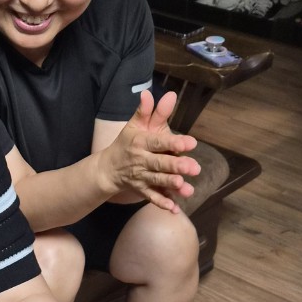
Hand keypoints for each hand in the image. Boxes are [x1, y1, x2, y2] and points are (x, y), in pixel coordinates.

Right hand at [99, 90, 199, 211]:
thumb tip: (149, 93)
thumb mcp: (134, 125)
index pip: (158, 142)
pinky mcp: (141, 190)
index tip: (190, 143)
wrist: (108, 169)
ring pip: (157, 181)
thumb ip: (147, 111)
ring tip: (185, 187)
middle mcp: (140, 160)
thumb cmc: (126, 143)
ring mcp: (141, 177)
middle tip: (194, 168)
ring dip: (171, 185)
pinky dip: (162, 203)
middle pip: (159, 164)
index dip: (173, 142)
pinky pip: (152, 197)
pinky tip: (174, 208)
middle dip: (176, 166)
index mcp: (140, 142)